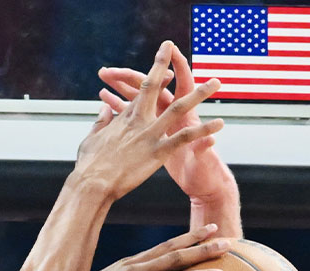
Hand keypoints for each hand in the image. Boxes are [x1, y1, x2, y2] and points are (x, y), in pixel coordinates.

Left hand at [71, 225, 228, 270]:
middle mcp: (138, 270)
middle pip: (176, 256)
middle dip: (202, 249)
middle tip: (226, 242)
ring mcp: (133, 263)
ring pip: (167, 246)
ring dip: (191, 237)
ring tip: (212, 229)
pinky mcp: (129, 261)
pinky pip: (156, 248)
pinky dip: (174, 242)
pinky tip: (187, 239)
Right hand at [74, 42, 223, 199]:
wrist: (92, 184)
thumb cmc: (89, 165)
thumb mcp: (92, 138)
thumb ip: (101, 121)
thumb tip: (104, 107)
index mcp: (125, 117)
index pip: (141, 90)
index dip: (153, 75)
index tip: (165, 65)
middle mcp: (139, 120)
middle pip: (155, 86)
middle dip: (165, 65)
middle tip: (174, 48)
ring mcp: (150, 134)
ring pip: (179, 107)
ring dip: (199, 94)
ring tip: (216, 82)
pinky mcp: (158, 152)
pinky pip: (185, 138)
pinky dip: (203, 131)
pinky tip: (219, 124)